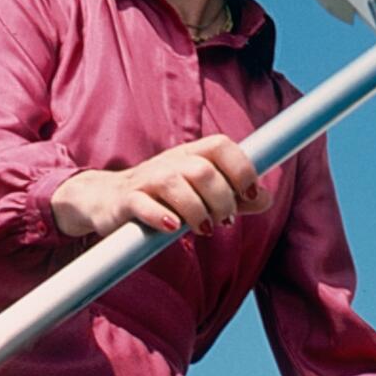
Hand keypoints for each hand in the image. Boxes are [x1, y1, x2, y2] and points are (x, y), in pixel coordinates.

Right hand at [50, 134, 270, 238]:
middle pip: (202, 170)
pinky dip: (159, 216)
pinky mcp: (125, 202)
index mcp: (190, 155)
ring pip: (176, 184)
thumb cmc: (162, 197)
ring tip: (203, 230)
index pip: (221, 146)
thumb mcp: (200, 195)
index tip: (252, 193)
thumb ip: (233, 197)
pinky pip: (142, 203)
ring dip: (196, 210)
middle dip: (221, 199)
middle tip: (223, 222)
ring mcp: (145, 180)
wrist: (107, 201)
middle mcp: (169, 163)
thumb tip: (268, 200)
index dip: (242, 167)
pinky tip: (171, 228)